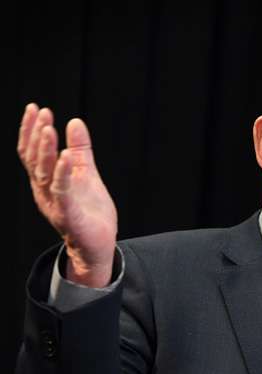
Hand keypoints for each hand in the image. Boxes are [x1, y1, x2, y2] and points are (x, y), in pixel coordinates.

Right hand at [17, 103, 117, 287]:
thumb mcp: (86, 173)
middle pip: (33, 160)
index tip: (35, 108)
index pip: (31, 152)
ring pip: (44, 174)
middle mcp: (44, 191)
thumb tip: (75, 121)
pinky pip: (63, 192)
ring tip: (49, 129)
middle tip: (42, 113)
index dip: (30, 130)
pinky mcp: (69, 215)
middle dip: (36, 136)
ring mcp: (54, 203)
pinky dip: (64, 173)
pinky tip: (68, 156)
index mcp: (45, 181)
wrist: (98, 244)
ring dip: (45, 151)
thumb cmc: (89, 210)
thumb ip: (81, 150)